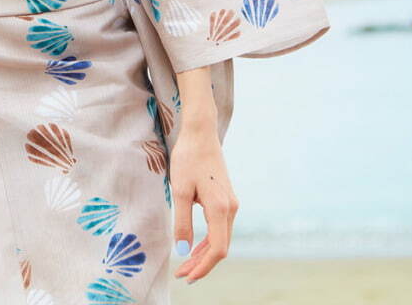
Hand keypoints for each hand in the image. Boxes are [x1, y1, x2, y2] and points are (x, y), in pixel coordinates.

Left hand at [169, 122, 237, 283]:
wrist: (200, 134)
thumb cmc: (188, 159)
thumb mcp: (180, 191)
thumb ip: (183, 222)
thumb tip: (183, 251)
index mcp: (221, 208)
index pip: (217, 249)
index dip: (203, 266)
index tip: (186, 276)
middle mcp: (231, 209)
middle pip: (220, 247)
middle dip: (201, 264)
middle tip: (181, 275)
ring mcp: (231, 204)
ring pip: (220, 238)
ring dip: (203, 254)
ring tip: (185, 265)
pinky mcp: (226, 199)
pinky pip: (219, 228)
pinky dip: (207, 241)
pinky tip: (194, 246)